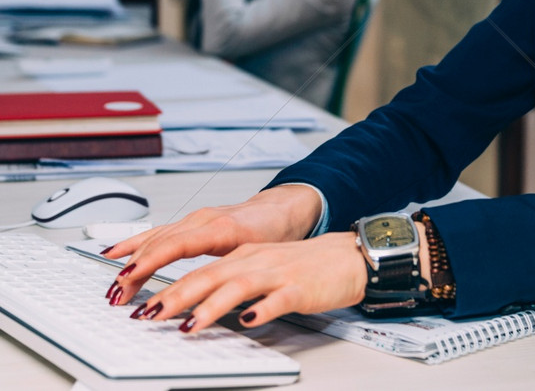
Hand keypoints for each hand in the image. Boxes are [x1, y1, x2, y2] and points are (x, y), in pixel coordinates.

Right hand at [102, 184, 321, 302]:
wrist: (282, 209)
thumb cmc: (273, 230)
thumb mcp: (259, 254)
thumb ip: (234, 273)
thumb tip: (215, 300)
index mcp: (220, 227)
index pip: (177, 244)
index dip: (151, 261)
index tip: (130, 277)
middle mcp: (203, 220)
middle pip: (160, 244)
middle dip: (135, 270)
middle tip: (116, 296)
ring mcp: (195, 219)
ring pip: (156, 238)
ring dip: (131, 261)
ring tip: (113, 285)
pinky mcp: (191, 222)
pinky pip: (158, 232)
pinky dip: (135, 242)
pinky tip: (115, 252)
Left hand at [120, 233, 366, 331]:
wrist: (347, 257)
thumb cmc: (305, 267)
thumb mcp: (263, 269)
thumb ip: (232, 283)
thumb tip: (197, 306)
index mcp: (245, 255)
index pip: (199, 270)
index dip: (166, 285)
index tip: (139, 302)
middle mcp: (256, 260)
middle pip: (209, 276)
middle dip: (175, 296)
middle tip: (146, 314)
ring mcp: (278, 273)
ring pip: (238, 286)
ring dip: (210, 305)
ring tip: (187, 325)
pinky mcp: (299, 288)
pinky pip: (277, 300)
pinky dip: (261, 310)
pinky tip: (248, 321)